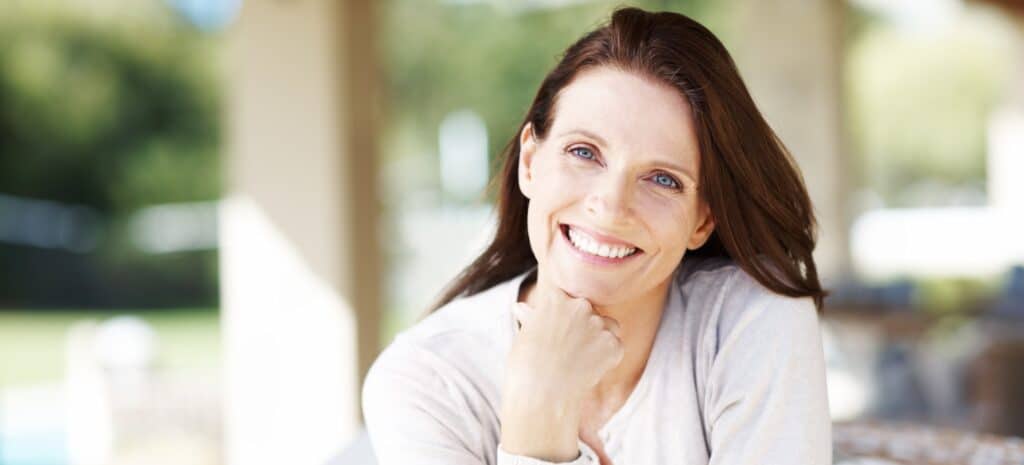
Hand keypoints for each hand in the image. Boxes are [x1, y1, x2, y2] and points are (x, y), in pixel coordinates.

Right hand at [498, 285, 623, 461]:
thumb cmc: (524, 367)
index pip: (567, 300)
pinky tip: (589, 371)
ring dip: (600, 340)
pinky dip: (607, 360)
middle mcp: (580, 305)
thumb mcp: (524, 336)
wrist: (540, 395)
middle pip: (589, 311)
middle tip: (569, 353)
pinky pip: (615, 348)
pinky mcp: (613, 344)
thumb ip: (532, 318)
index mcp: (556, 297)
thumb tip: (520, 307)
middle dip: (584, 328)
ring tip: (580, 362)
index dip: (564, 319)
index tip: (557, 336)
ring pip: (609, 327)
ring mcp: (598, 323)